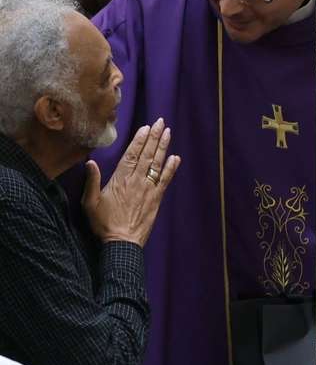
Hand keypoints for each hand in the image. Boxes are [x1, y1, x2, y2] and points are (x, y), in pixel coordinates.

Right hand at [82, 118, 181, 246]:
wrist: (122, 242)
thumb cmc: (104, 223)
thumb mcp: (90, 202)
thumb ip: (92, 181)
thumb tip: (90, 162)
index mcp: (119, 179)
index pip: (131, 154)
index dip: (139, 139)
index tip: (146, 127)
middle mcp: (136, 180)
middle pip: (146, 154)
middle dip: (154, 137)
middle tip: (161, 122)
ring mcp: (148, 189)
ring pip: (157, 164)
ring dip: (163, 147)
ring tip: (168, 133)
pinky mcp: (156, 198)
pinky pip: (165, 180)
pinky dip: (171, 168)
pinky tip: (176, 158)